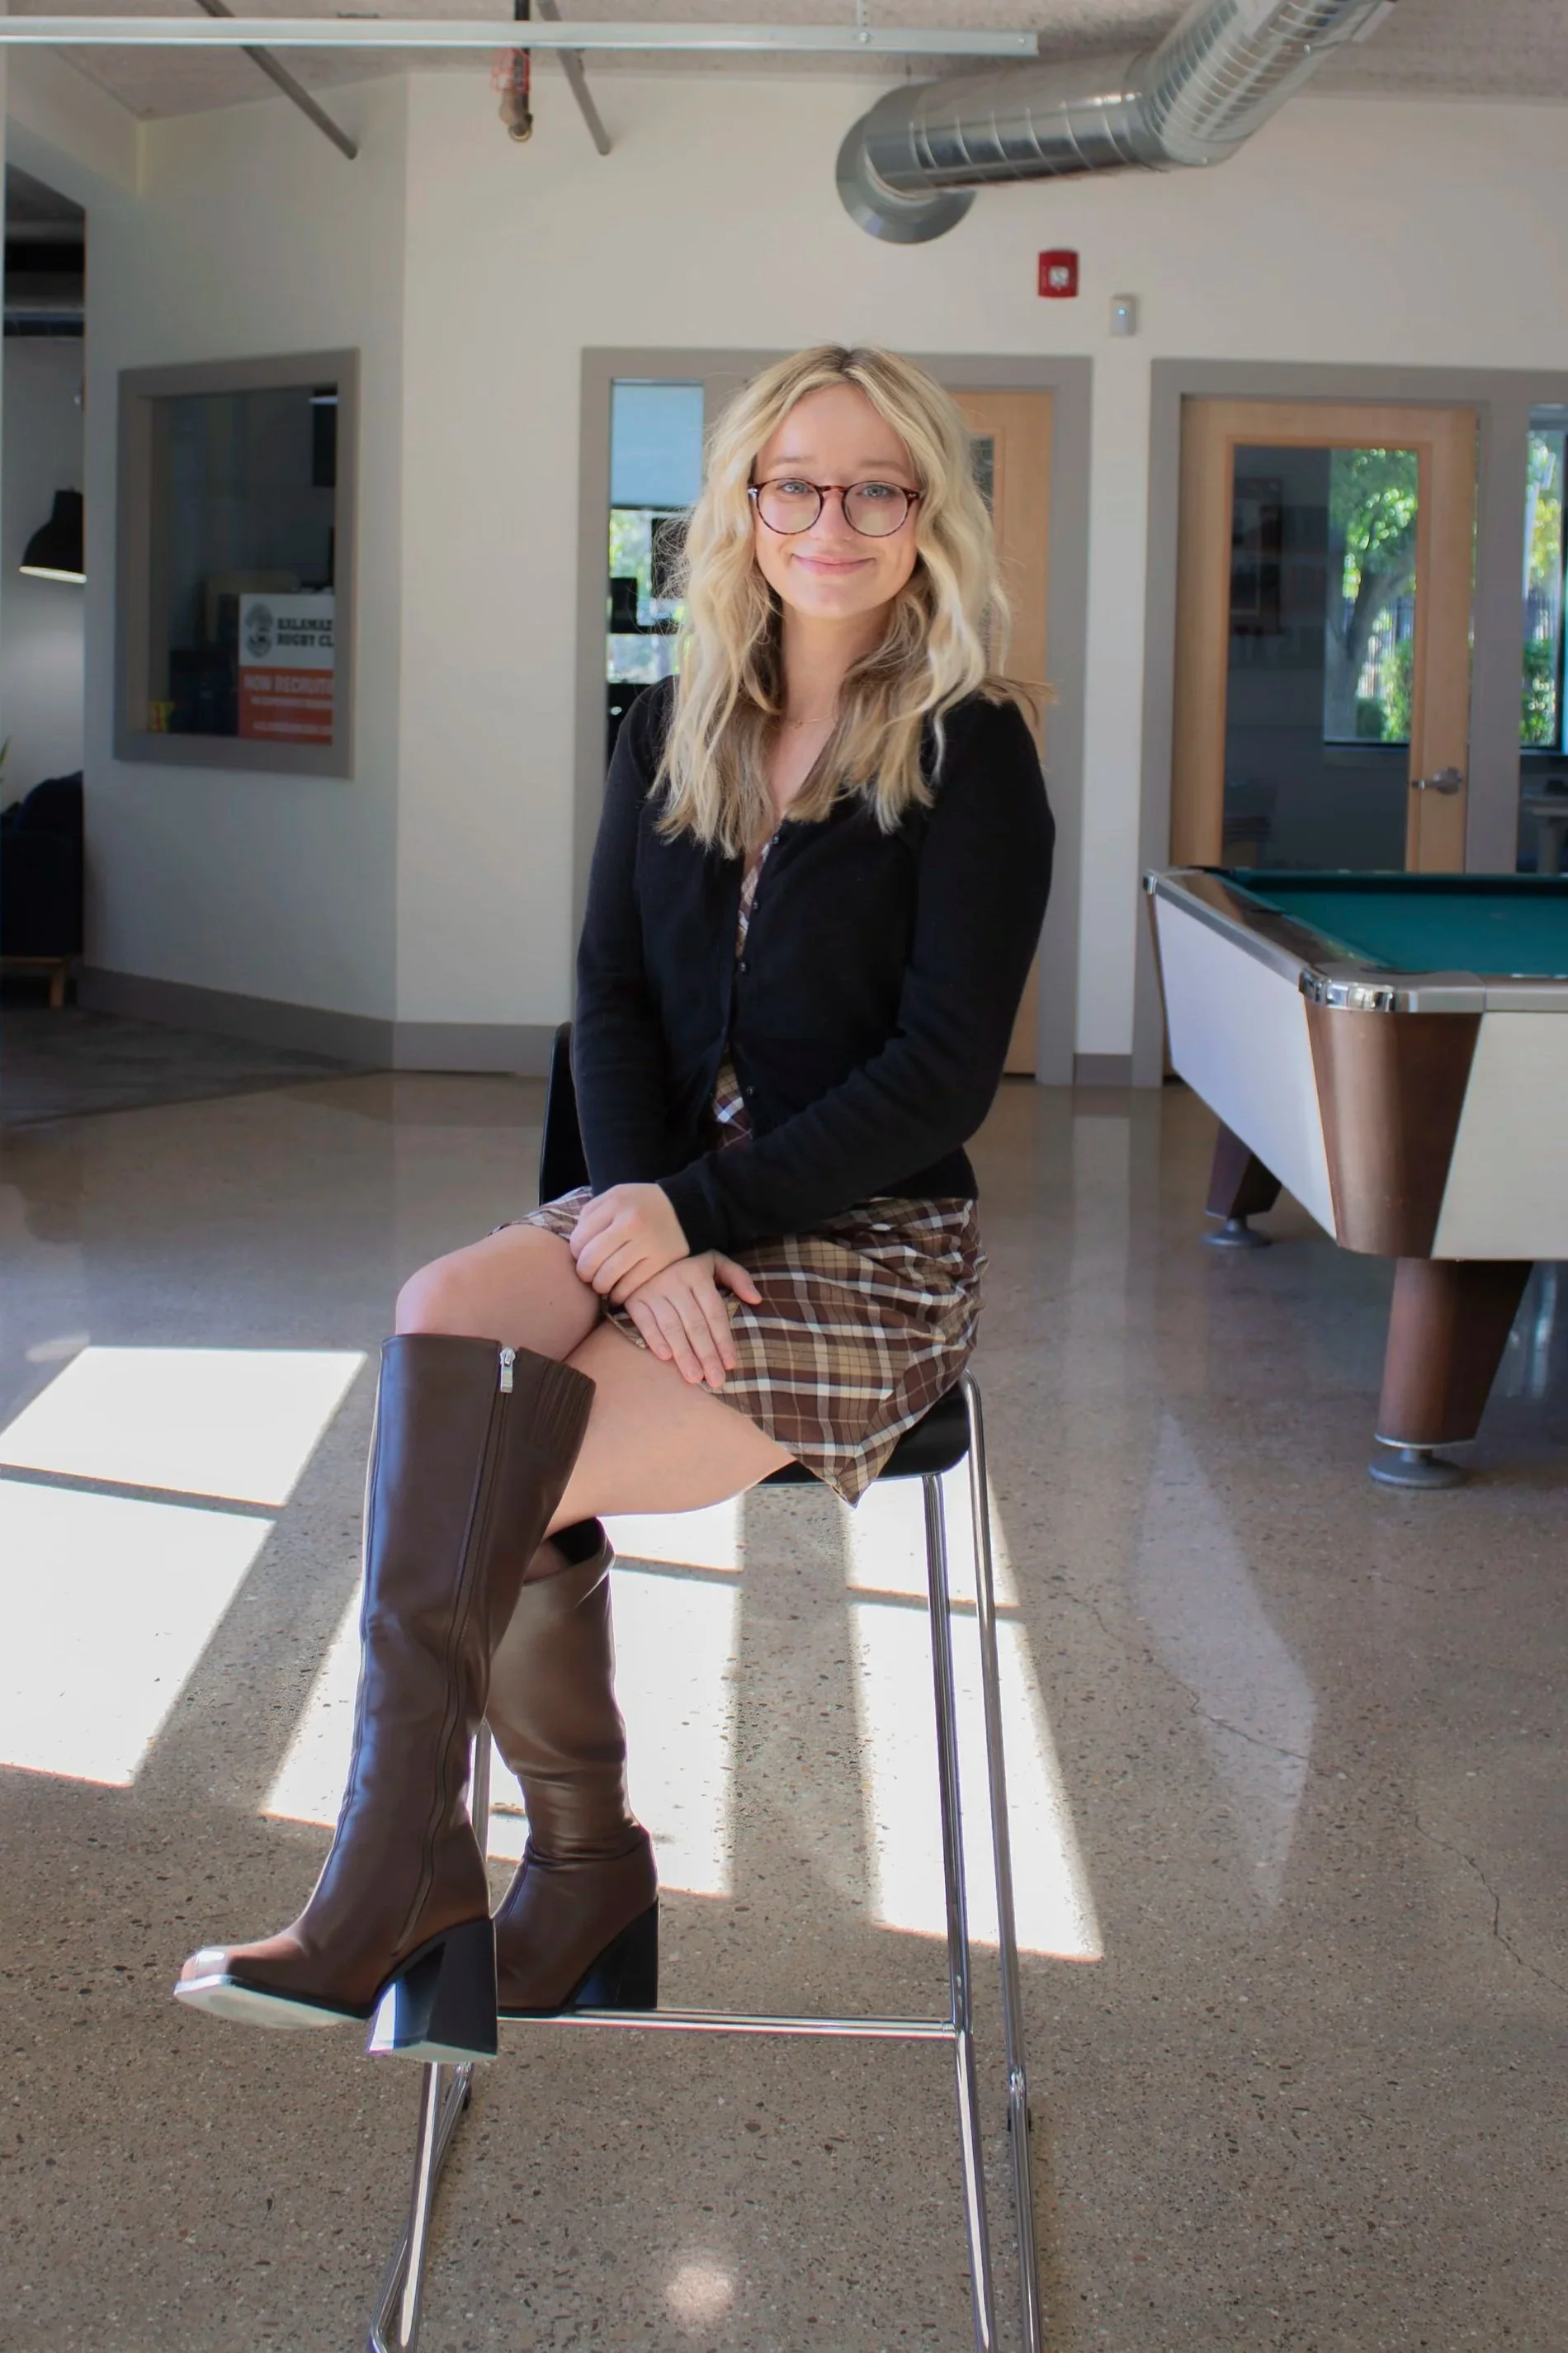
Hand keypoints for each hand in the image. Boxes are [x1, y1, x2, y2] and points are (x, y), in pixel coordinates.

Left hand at [570, 1182, 690, 1301]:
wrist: (688, 1207)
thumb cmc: (645, 1204)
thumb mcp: (617, 1195)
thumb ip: (593, 1213)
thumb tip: (575, 1244)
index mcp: (615, 1203)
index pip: (579, 1238)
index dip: (576, 1253)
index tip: (582, 1257)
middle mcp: (630, 1222)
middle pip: (591, 1260)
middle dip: (584, 1273)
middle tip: (588, 1276)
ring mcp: (646, 1243)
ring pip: (608, 1276)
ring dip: (600, 1286)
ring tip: (602, 1284)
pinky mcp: (660, 1261)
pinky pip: (630, 1285)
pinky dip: (619, 1294)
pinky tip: (618, 1292)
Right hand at [622, 1252, 762, 1389]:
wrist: (643, 1243)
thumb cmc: (687, 1258)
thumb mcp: (715, 1260)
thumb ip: (737, 1278)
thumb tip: (757, 1300)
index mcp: (698, 1274)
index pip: (714, 1313)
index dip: (723, 1340)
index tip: (731, 1364)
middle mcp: (675, 1282)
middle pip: (695, 1324)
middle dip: (707, 1355)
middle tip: (715, 1380)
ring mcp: (652, 1290)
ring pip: (671, 1326)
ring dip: (683, 1354)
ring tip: (694, 1377)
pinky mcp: (633, 1298)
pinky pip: (644, 1321)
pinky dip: (654, 1338)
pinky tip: (665, 1357)